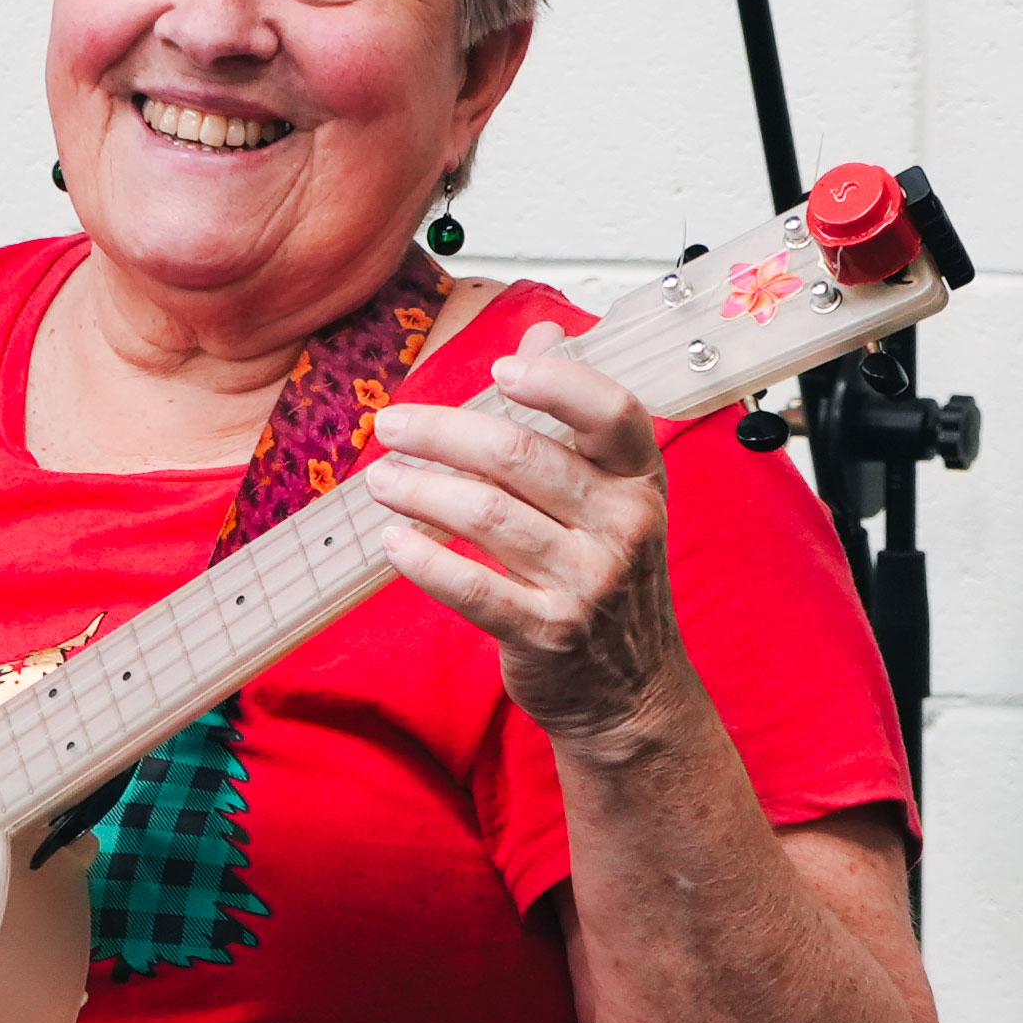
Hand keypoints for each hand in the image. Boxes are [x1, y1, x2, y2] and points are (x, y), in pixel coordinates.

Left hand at [365, 326, 690, 748]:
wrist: (633, 691)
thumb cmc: (610, 576)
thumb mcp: (614, 492)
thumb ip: (574, 415)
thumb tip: (543, 331)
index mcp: (640, 479)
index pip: (611, 411)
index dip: (557, 381)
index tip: (500, 366)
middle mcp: (624, 526)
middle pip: (521, 455)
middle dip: (443, 432)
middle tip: (393, 425)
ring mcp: (589, 582)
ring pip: (486, 515)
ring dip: (420, 490)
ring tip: (381, 479)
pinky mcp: (548, 631)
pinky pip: (472, 586)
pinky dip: (424, 561)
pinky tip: (393, 542)